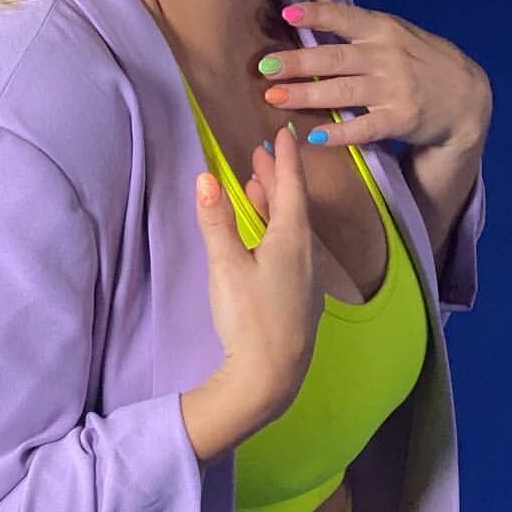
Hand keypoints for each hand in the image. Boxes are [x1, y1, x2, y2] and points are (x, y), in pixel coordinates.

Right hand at [192, 121, 324, 431]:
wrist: (271, 377)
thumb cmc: (248, 317)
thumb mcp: (225, 265)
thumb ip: (216, 221)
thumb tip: (205, 178)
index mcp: (292, 240)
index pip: (291, 188)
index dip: (286, 159)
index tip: (282, 134)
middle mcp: (306, 254)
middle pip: (293, 206)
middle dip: (277, 178)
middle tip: (260, 154)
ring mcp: (305, 278)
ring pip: (292, 229)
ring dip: (275, 205)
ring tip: (256, 187)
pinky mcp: (299, 298)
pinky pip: (292, 249)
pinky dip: (277, 230)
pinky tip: (264, 238)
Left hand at [257, 0, 491, 153]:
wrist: (467, 99)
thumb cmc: (421, 60)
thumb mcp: (392, 31)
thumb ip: (351, 17)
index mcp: (383, 30)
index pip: (346, 17)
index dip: (318, 15)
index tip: (288, 14)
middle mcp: (388, 57)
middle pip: (336, 58)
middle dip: (298, 62)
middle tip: (264, 67)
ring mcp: (395, 89)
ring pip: (344, 91)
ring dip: (307, 95)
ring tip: (274, 98)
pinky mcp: (401, 120)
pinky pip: (365, 127)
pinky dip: (339, 133)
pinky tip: (313, 137)